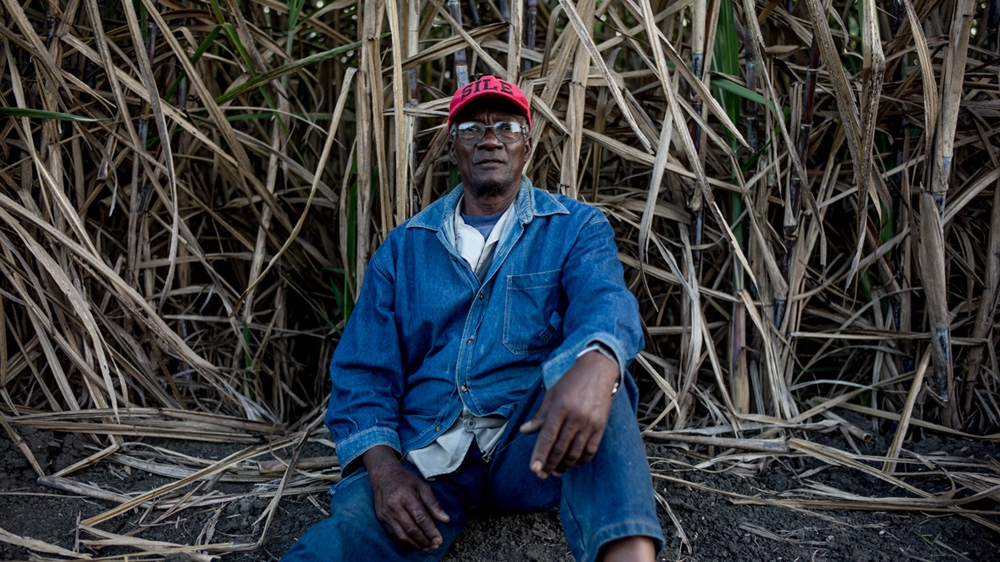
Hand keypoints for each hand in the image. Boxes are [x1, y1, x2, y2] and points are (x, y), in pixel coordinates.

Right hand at [363, 445, 450, 550]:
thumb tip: (446, 519)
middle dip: (424, 540)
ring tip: (426, 547)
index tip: (439, 540)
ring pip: (401, 535)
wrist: (384, 476)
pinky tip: (414, 543)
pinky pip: (394, 534)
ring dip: (415, 544)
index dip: (431, 531)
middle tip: (434, 546)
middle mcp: (394, 506)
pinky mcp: (381, 519)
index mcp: (406, 496)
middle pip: (411, 529)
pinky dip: (405, 541)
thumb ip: (434, 504)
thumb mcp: (423, 487)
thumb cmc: (406, 481)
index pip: (421, 518)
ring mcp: (386, 514)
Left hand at [519, 350, 618, 477]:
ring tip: (555, 472)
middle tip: (541, 474)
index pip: (548, 436)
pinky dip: (581, 460)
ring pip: (575, 452)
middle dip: (550, 464)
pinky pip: (590, 450)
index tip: (534, 468)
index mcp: (560, 408)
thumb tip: (524, 431)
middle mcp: (575, 417)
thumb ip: (539, 416)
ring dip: (564, 465)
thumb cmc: (571, 382)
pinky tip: (572, 463)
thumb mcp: (551, 395)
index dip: (540, 454)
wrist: (598, 371)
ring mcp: (590, 423)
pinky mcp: (601, 427)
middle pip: (560, 448)